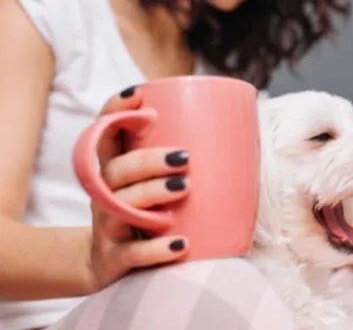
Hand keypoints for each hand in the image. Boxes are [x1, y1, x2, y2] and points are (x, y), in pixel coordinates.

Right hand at [84, 87, 191, 291]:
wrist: (106, 264)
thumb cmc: (143, 214)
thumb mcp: (148, 184)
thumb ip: (175, 161)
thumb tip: (239, 135)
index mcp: (114, 170)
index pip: (104, 133)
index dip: (115, 112)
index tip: (141, 96)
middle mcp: (105, 194)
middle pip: (117, 170)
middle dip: (148, 159)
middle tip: (184, 157)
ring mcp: (108, 226)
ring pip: (122, 207)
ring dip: (153, 193)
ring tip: (185, 187)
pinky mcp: (115, 258)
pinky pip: (133, 253)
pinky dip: (157, 249)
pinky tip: (182, 244)